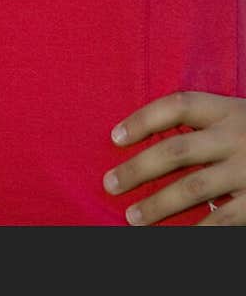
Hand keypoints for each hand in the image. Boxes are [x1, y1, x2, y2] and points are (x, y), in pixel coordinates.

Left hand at [103, 90, 245, 224]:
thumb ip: (206, 125)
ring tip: (131, 218)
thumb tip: (149, 141)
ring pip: (193, 188)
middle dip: (139, 169)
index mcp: (226, 111)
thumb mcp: (237, 117)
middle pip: (177, 150)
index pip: (178, 106)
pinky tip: (174, 238)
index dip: (143, 119)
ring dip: (158, 205)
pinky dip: (196, 230)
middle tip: (110, 184)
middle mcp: (235, 137)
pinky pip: (222, 220)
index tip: (114, 137)